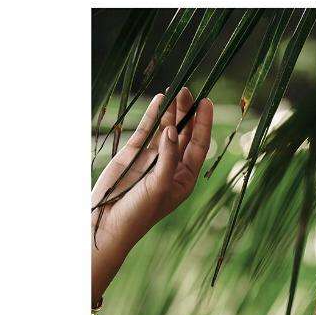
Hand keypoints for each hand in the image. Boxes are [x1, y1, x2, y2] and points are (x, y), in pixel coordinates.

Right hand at [91, 87, 213, 254]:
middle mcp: (171, 166)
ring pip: (164, 129)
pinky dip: (152, 116)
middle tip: (187, 91)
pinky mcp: (133, 154)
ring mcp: (152, 158)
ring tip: (174, 90)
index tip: (206, 102)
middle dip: (186, 113)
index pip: (198, 145)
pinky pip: (146, 131)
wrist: (109, 223)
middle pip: (183, 133)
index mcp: (184, 178)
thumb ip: (167, 158)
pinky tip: (159, 100)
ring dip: (170, 111)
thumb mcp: (159, 186)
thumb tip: (171, 129)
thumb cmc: (139, 212)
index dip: (203, 124)